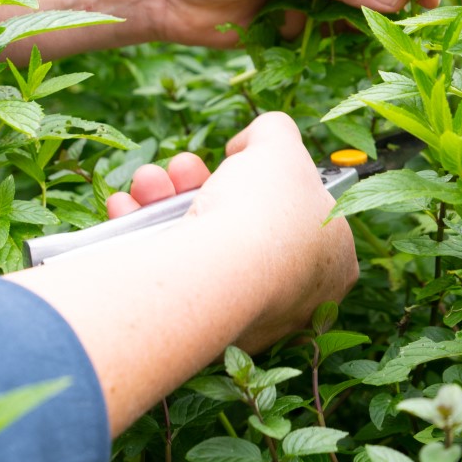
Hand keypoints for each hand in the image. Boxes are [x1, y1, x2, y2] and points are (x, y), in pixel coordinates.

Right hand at [11, 113, 357, 432]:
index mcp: (334, 259)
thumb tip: (250, 142)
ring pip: (202, 247)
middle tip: (180, 168)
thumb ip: (273, 130)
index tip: (238, 164)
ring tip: (148, 184)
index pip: (304, 214)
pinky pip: (173, 276)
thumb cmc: (265, 210)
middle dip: (199, 185)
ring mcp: (248, 317)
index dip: (269, 182)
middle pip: (243, 227)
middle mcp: (297, 295)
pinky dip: (145, 238)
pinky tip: (126, 209)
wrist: (218, 274)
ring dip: (165, 203)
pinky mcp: (198, 331)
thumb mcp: (279, 144)